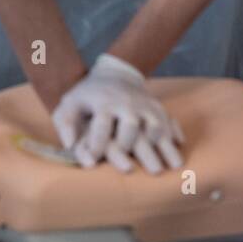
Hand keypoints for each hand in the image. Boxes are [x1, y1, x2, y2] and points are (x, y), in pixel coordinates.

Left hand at [52, 54, 182, 174]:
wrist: (113, 73)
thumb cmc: (88, 96)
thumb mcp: (70, 103)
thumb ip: (65, 123)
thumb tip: (69, 144)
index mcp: (103, 102)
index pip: (100, 125)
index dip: (95, 144)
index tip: (93, 161)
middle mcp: (126, 103)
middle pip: (131, 125)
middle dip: (130, 147)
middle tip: (130, 168)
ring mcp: (144, 104)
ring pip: (155, 124)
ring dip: (160, 145)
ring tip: (166, 166)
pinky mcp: (158, 107)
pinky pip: (170, 120)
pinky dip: (174, 132)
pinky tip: (177, 145)